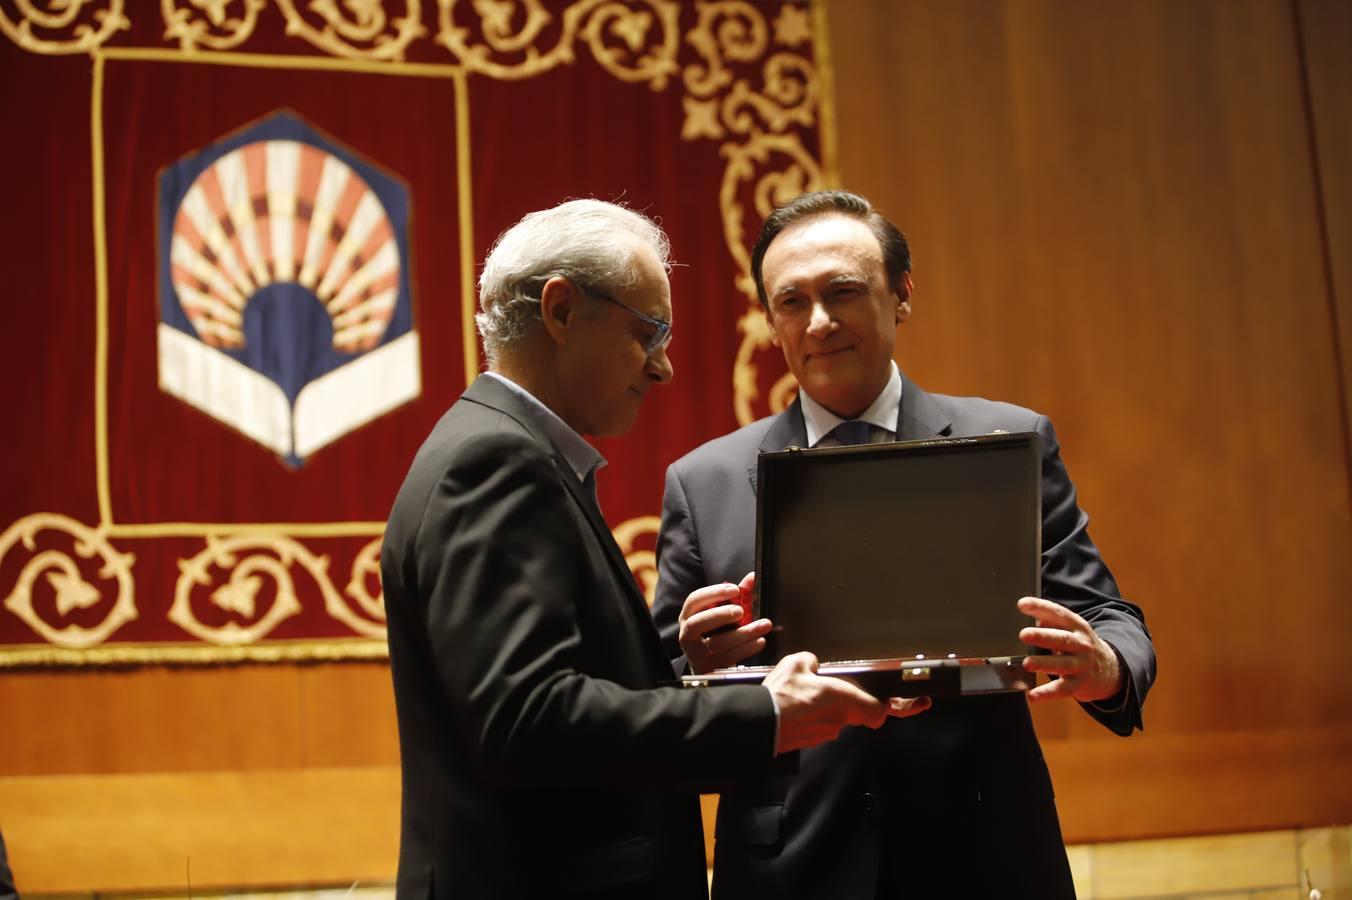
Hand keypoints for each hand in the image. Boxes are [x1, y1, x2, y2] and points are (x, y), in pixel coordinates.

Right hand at [678, 571, 771, 674]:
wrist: (708, 665)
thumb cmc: (716, 632)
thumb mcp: (723, 612)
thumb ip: (736, 595)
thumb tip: (752, 577)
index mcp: (688, 616)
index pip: (694, 600)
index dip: (713, 593)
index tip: (735, 589)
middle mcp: (687, 635)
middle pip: (698, 623)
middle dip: (720, 615)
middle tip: (741, 610)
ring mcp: (696, 654)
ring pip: (717, 643)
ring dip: (742, 633)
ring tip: (763, 625)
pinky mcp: (709, 669)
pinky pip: (728, 659)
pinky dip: (746, 649)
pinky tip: (759, 641)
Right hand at [765, 652, 929, 754]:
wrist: (758, 724)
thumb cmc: (781, 695)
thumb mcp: (797, 664)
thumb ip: (813, 662)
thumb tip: (814, 667)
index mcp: (844, 699)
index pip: (882, 709)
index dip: (902, 707)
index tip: (919, 703)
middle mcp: (840, 720)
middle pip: (861, 712)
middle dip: (856, 700)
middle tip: (847, 689)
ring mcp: (825, 732)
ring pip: (839, 718)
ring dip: (830, 707)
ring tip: (806, 691)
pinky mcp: (811, 739)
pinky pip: (821, 724)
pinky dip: (814, 714)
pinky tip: (796, 703)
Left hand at [1018, 596, 1123, 703]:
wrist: (1109, 670)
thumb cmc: (1080, 646)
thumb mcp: (1071, 629)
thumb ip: (1051, 622)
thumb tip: (1034, 618)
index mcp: (1077, 627)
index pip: (1059, 614)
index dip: (1041, 608)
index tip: (1022, 604)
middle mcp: (1081, 645)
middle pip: (1062, 639)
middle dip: (1042, 637)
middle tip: (1023, 634)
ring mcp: (1080, 665)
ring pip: (1062, 665)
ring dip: (1043, 663)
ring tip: (1027, 663)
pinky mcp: (1078, 685)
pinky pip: (1061, 690)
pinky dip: (1046, 694)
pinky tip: (1032, 695)